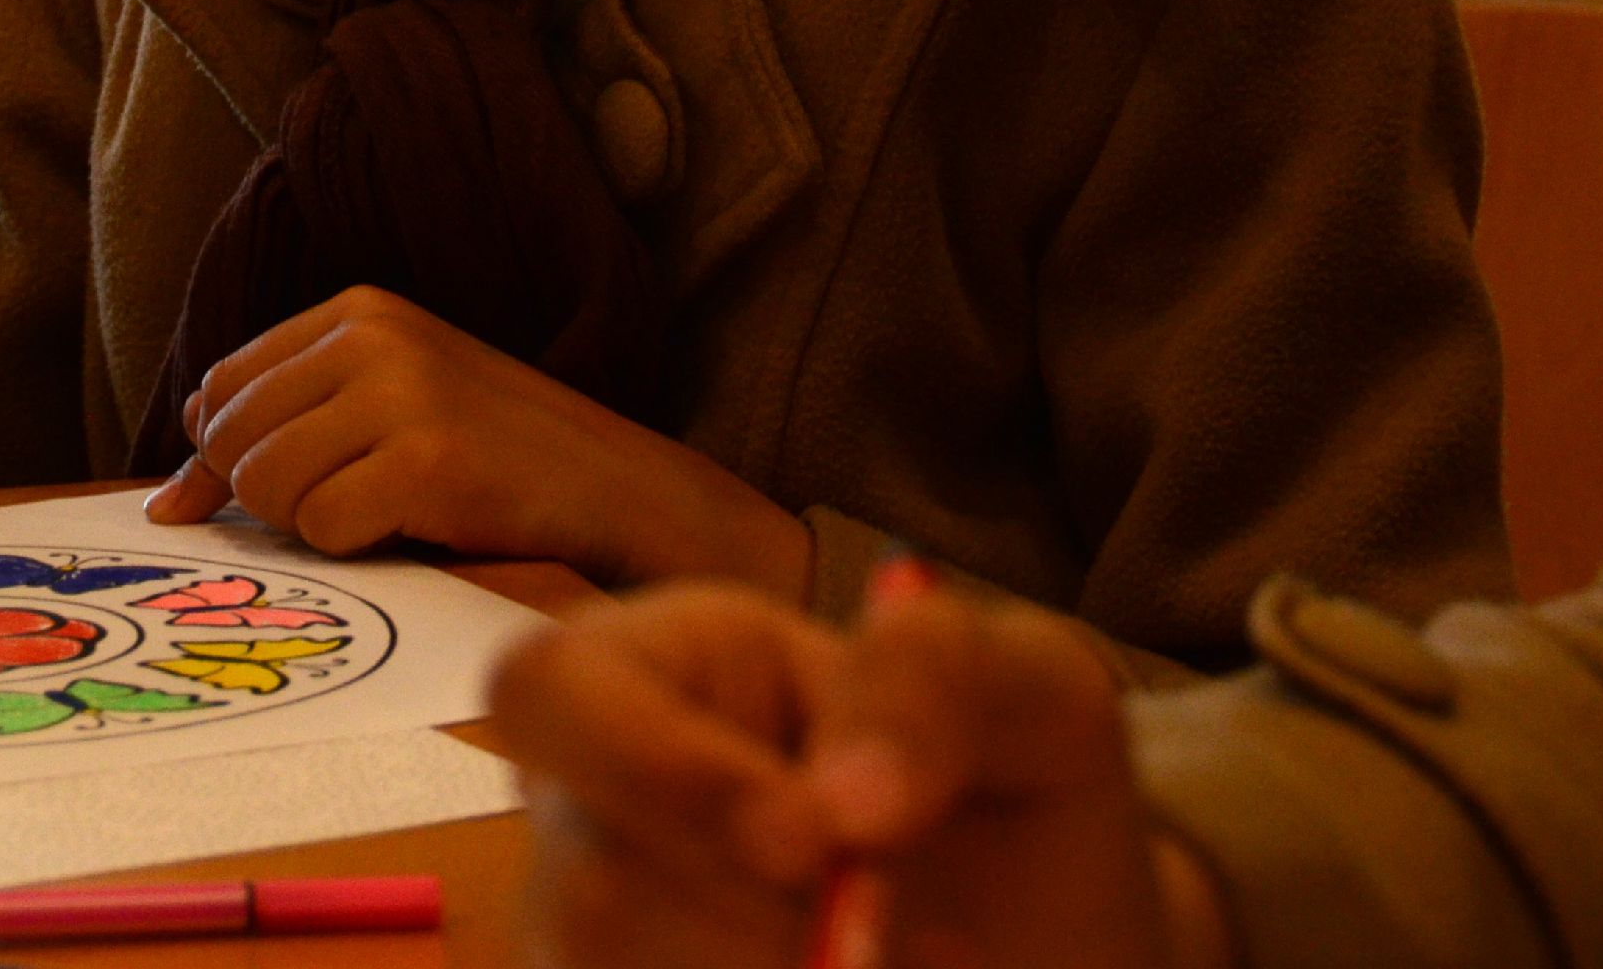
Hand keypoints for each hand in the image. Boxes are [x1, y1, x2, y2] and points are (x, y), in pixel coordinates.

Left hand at [138, 286, 810, 593]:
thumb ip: (282, 431)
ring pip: (268, 486)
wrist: (622, 496)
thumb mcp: (386, 413)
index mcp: (358, 308)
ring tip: (385, 516)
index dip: (220, 458)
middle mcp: (373, 334)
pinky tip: (416, 532)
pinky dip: (358, 550)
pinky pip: (323, 530)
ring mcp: (402, 392)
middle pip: (233, 440)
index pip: (223, 386)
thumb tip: (166, 497)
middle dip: (269, 499)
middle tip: (350, 510)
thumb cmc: (496, 463)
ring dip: (313, 527)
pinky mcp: (426, 459)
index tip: (266, 498)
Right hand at [491, 582, 1237, 968]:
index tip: (816, 846)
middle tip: (889, 933)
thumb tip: (847, 798)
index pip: (549, 690)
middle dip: (755, 923)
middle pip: (582, 878)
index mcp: (664, 664)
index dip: (657, 771)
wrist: (1053, 944)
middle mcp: (593, 800)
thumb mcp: (1029, 690)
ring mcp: (595, 930)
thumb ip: (937, 677)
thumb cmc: (1016, 787)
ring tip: (911, 962)